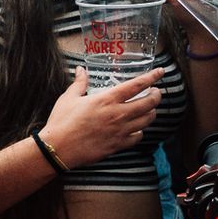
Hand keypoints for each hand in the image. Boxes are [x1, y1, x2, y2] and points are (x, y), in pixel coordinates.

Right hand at [41, 66, 163, 169]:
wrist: (58, 148)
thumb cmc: (61, 122)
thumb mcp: (68, 98)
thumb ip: (79, 83)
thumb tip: (81, 70)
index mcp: (107, 100)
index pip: (137, 85)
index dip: (152, 77)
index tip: (160, 72)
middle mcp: (118, 114)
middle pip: (149, 103)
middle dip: (157, 96)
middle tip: (155, 92)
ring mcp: (120, 130)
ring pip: (147, 120)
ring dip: (151, 112)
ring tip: (149, 109)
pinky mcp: (118, 144)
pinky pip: (138, 137)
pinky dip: (140, 131)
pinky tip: (136, 129)